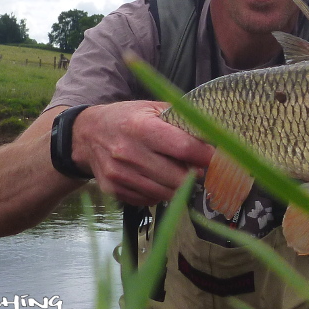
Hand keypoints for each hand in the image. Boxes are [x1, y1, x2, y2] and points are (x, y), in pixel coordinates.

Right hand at [73, 101, 214, 205]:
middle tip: (207, 171)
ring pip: (166, 193)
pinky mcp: (115, 191)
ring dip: (182, 187)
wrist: (87, 135)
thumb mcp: (152, 108)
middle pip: (178, 177)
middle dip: (198, 177)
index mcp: (142, 128)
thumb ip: (180, 120)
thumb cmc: (127, 118)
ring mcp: (120, 175)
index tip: (221, 159)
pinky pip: (150, 200)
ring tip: (186, 175)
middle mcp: (129, 153)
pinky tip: (162, 180)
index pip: (184, 148)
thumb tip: (213, 135)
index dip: (207, 156)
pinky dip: (162, 193)